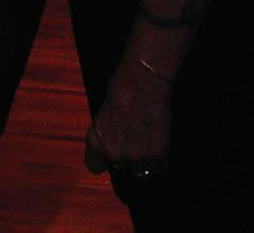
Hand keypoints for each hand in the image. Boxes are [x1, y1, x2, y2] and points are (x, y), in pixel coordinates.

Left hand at [83, 54, 171, 178]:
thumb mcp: (103, 113)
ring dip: (143, 158)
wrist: (143, 83)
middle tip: (134, 135)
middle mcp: (113, 154)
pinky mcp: (156, 156)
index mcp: (96, 142)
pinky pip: (157, 166)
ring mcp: (135, 157)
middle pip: (120, 165)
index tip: (108, 155)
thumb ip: (105, 133)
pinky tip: (157, 140)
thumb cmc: (122, 89)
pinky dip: (159, 157)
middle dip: (127, 153)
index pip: (95, 166)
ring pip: (140, 169)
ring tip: (146, 136)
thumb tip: (112, 142)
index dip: (104, 159)